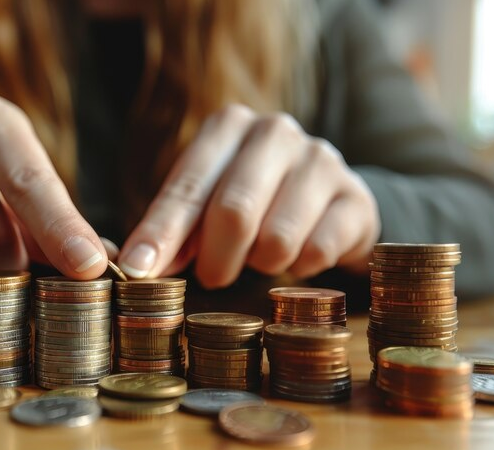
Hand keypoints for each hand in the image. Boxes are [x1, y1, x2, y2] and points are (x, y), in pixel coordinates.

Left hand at [118, 105, 380, 287]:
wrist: (329, 202)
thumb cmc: (251, 204)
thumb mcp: (205, 207)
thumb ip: (174, 231)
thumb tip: (139, 266)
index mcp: (227, 127)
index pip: (187, 188)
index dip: (161, 233)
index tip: (138, 270)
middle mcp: (274, 132)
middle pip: (233, 212)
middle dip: (215, 260)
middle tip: (212, 277)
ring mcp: (321, 159)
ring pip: (277, 239)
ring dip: (261, 264)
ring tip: (261, 256)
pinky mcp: (355, 197)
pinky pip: (317, 252)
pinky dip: (300, 268)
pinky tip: (300, 255)